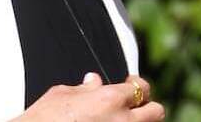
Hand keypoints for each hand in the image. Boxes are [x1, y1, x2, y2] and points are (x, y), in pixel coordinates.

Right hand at [12, 74, 164, 121]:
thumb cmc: (44, 118)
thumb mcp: (62, 95)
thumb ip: (84, 88)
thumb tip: (93, 81)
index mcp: (109, 99)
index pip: (140, 88)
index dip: (135, 85)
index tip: (129, 85)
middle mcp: (122, 121)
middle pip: (156, 112)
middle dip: (146, 107)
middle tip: (133, 106)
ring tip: (118, 118)